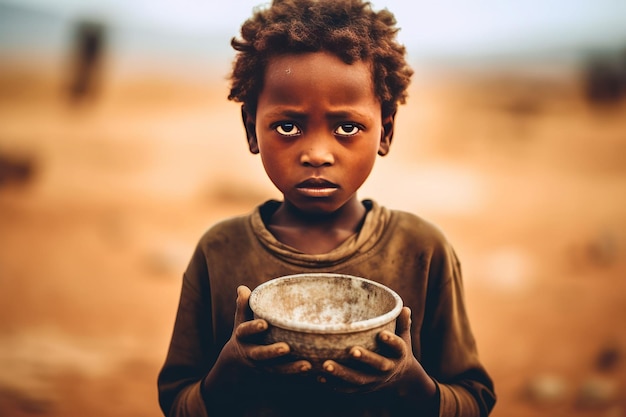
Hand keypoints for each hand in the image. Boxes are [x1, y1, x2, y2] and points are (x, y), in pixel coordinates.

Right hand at [217, 286, 311, 375]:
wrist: (233, 371)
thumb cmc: (243, 339)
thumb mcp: (239, 324)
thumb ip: (243, 307)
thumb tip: (242, 288)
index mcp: (242, 339)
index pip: (245, 332)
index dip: (253, 328)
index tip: (264, 323)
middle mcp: (251, 354)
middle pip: (260, 354)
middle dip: (272, 352)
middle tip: (286, 348)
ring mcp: (261, 369)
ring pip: (276, 371)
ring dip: (291, 369)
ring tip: (307, 366)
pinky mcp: (272, 380)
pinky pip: (286, 382)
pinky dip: (299, 381)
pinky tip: (316, 379)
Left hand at [319, 307, 436, 396]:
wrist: (400, 380)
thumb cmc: (396, 350)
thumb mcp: (404, 337)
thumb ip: (402, 323)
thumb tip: (404, 307)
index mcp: (399, 355)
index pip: (398, 347)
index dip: (391, 341)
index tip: (381, 334)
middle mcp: (387, 369)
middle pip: (377, 365)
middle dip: (365, 358)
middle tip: (351, 351)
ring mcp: (374, 381)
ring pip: (358, 379)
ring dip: (341, 373)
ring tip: (325, 365)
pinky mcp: (362, 389)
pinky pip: (347, 388)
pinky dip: (333, 384)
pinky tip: (319, 377)